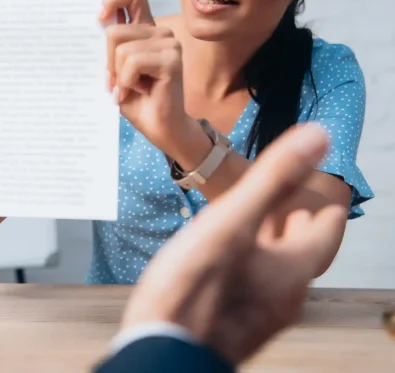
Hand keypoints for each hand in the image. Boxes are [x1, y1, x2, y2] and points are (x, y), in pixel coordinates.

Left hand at [100, 0, 192, 158]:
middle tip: (120, 82)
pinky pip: (133, 62)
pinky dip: (128, 82)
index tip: (99, 19)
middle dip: (109, 62)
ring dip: (120, 75)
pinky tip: (142, 91)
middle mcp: (160, 33)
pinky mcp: (171, 60)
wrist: (160, 128)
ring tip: (134, 88)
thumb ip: (111, 47)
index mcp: (146, 30)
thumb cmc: (137, 100)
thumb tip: (100, 23)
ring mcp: (169, 44)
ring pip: (122, 49)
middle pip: (114, 32)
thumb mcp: (116, 70)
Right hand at [120, 123, 341, 365]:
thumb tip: (320, 136)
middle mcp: (286, 294)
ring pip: (276, 262)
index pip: (328, 225)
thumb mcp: (232, 222)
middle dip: (290, 212)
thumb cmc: (193, 285)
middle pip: (302, 245)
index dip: (317, 195)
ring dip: (268, 233)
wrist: (158, 350)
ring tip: (245, 209)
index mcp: (293, 268)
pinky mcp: (235, 320)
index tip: (297, 172)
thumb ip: (274, 178)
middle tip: (270, 184)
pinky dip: (249, 255)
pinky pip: (254, 279)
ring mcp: (261, 312)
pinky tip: (222, 247)